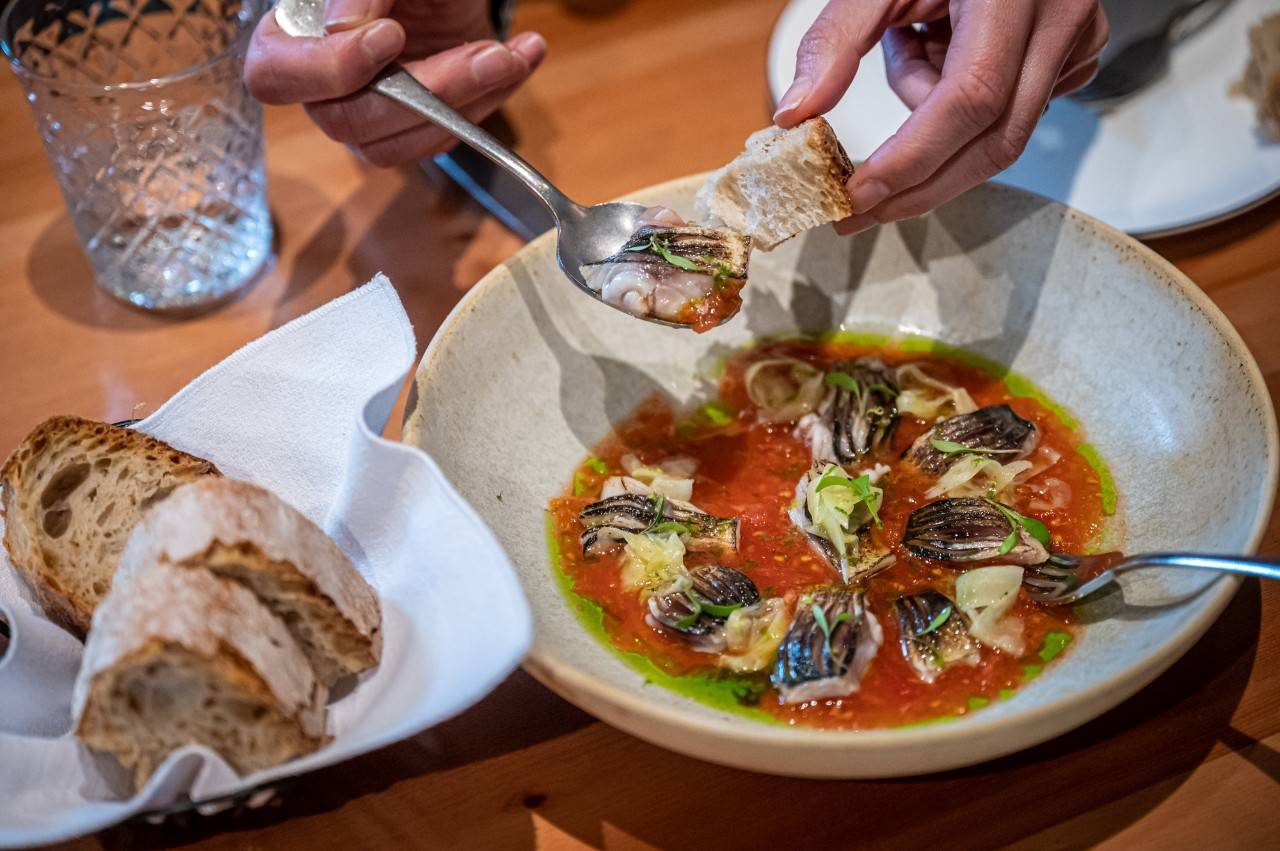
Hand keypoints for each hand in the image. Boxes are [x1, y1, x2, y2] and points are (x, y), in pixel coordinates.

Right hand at [245, 0, 545, 165]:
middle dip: (427, 90)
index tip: (389, 36)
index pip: (275, 76)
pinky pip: (442, 142)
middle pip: (350, 121)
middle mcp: (322, 89)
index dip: (329, 68)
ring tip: (511, 55)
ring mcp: (367, 118)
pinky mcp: (412, 132)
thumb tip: (345, 28)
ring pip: (400, 143)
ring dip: (468, 100)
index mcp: (292, 39)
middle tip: (484, 54)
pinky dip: (489, 101)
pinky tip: (519, 59)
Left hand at [774, 0, 1107, 233]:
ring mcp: (1079, 40)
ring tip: (915, 46)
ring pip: (1000, 131)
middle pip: (995, 141)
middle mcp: (1060, 19)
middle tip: (858, 210)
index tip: (858, 197)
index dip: (912, 159)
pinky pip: (1012, 111)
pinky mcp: (1078, 56)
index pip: (968, 99)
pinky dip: (965, 104)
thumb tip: (796, 114)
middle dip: (922, 184)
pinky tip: (948, 47)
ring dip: (939, 122)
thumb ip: (835, 40)